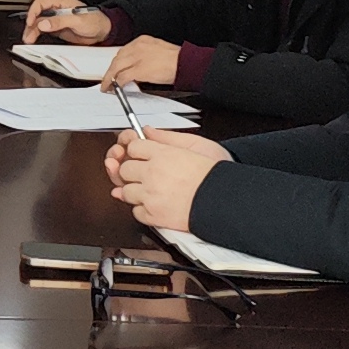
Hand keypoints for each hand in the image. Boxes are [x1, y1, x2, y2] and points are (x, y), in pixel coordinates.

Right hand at [23, 0, 111, 43]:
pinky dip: (37, 35)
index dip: (34, 12)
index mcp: (61, 2)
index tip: (31, 22)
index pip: (41, 4)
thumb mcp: (77, 20)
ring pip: (39, 24)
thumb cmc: (95, 20)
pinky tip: (34, 39)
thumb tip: (44, 23)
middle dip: (31, 24)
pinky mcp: (57, 30)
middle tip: (28, 35)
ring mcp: (56, 20)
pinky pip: (43, 31)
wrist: (103, 32)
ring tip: (28, 39)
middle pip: (37, 15)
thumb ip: (60, 21)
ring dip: (32, 31)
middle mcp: (56, 10)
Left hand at [103, 36, 183, 88]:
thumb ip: (145, 55)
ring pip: (116, 67)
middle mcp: (138, 47)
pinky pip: (122, 77)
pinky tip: (116, 88)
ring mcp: (138, 58)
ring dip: (110, 78)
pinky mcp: (139, 70)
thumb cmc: (176, 59)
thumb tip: (137, 66)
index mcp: (143, 40)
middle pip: (117, 59)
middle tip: (107, 79)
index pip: (123, 51)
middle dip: (110, 70)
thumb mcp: (157, 50)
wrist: (185, 63)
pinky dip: (117, 83)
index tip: (114, 68)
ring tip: (108, 86)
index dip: (117, 62)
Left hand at [103, 127, 228, 237]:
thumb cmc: (215, 174)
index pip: (132, 146)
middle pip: (124, 169)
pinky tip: (154, 203)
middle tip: (144, 173)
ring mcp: (150, 196)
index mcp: (162, 155)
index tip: (140, 154)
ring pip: (125, 192)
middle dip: (131, 171)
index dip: (136, 150)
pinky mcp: (153, 216)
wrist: (225, 201)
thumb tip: (147, 131)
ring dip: (134, 191)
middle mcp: (152, 174)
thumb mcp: (195, 144)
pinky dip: (143, 209)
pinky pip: (135, 212)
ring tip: (150, 190)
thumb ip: (166, 137)